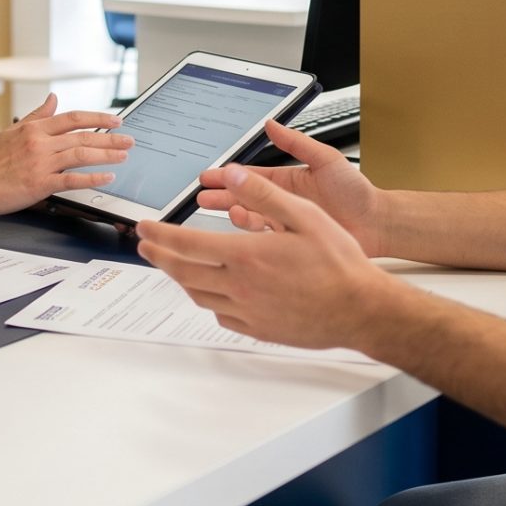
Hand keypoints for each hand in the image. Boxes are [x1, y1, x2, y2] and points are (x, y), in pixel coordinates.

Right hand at [0, 94, 130, 217]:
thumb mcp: (13, 132)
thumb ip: (37, 116)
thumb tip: (53, 98)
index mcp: (35, 129)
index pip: (73, 118)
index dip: (98, 118)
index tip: (116, 120)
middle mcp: (39, 143)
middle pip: (83, 136)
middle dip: (110, 138)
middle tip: (129, 140)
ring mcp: (40, 163)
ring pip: (81, 154)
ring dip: (106, 155)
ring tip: (123, 156)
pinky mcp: (39, 184)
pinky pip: (72, 179)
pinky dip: (93, 177)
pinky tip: (108, 177)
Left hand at [135, 170, 396, 350]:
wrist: (361, 310)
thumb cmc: (339, 264)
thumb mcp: (305, 216)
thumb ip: (264, 196)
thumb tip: (235, 176)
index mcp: (246, 255)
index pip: (187, 244)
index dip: (160, 235)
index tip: (143, 229)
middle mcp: (240, 286)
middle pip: (183, 272)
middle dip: (158, 256)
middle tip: (145, 247)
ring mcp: (247, 311)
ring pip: (198, 295)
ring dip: (180, 278)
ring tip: (173, 265)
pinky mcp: (258, 329)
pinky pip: (220, 314)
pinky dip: (208, 299)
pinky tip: (212, 291)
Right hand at [197, 120, 384, 256]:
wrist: (378, 224)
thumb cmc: (357, 192)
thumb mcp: (325, 159)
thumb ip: (296, 142)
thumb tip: (272, 123)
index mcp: (289, 181)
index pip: (251, 178)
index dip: (228, 177)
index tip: (209, 175)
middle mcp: (284, 203)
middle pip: (244, 198)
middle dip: (221, 196)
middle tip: (201, 198)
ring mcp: (287, 224)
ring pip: (251, 219)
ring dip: (235, 215)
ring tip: (225, 211)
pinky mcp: (293, 245)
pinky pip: (265, 241)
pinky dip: (252, 237)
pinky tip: (244, 233)